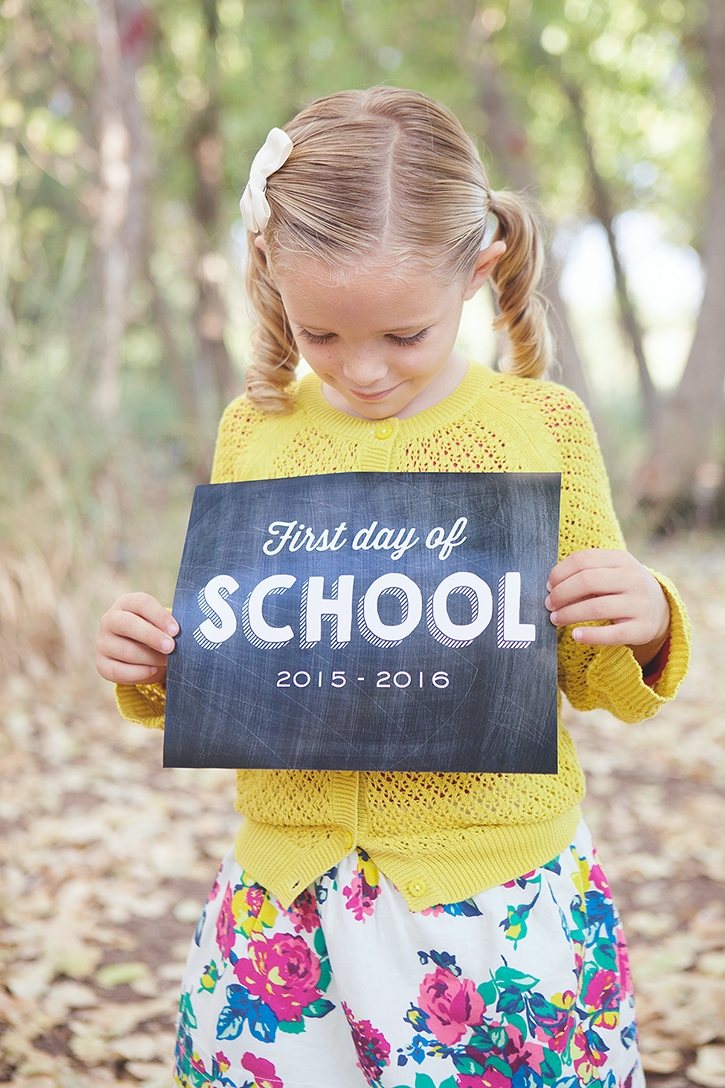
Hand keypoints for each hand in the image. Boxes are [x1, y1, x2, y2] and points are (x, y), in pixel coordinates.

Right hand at [96, 593, 177, 684]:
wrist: (142, 653)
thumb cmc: (158, 633)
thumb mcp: (162, 625)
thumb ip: (169, 627)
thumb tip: (185, 637)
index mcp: (127, 603)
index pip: (141, 603)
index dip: (159, 616)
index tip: (176, 630)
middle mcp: (110, 620)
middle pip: (128, 624)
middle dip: (152, 636)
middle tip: (171, 647)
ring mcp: (103, 642)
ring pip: (125, 650)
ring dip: (150, 658)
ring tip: (167, 662)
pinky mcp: (101, 664)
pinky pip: (118, 671)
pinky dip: (138, 673)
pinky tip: (153, 670)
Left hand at [545, 549, 670, 666]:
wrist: (660, 609)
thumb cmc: (622, 588)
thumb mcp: (610, 572)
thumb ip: (585, 574)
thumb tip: (551, 587)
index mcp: (622, 559)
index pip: (582, 560)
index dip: (560, 573)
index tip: (548, 586)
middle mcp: (633, 579)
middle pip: (587, 581)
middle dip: (561, 594)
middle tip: (549, 604)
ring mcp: (640, 604)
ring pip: (597, 608)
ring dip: (569, 614)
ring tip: (556, 619)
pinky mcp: (642, 628)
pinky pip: (612, 634)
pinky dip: (590, 635)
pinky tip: (576, 635)